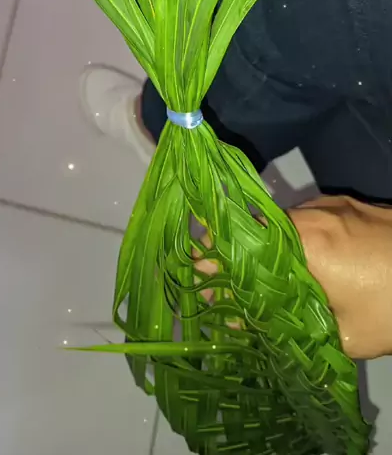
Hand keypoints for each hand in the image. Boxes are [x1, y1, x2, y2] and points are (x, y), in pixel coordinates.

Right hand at [194, 195, 391, 359]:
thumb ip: (286, 326)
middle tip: (225, 283)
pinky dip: (292, 239)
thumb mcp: (340, 333)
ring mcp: (327, 205)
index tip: (193, 272)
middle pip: (254, 229)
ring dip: (265, 247)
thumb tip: (242, 327)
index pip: (238, 241)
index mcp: (302, 243)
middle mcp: (307, 214)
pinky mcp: (344, 204)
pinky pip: (304, 219)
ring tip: (263, 279)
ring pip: (279, 223)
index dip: (212, 257)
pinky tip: (300, 265)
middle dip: (236, 254)